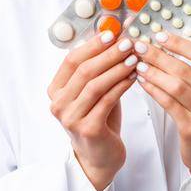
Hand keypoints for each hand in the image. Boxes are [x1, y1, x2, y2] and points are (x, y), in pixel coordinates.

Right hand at [47, 29, 139, 190]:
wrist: (100, 157)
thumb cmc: (98, 119)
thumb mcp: (94, 92)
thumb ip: (99, 69)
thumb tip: (115, 36)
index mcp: (55, 90)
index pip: (71, 60)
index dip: (92, 45)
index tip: (112, 33)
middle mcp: (58, 104)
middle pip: (84, 71)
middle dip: (108, 54)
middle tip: (128, 43)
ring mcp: (71, 118)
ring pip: (95, 85)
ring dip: (117, 68)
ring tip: (134, 57)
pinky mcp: (88, 129)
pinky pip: (107, 100)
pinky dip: (122, 85)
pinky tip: (134, 76)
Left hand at [133, 31, 190, 173]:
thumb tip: (167, 46)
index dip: (179, 43)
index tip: (160, 35)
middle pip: (185, 69)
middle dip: (159, 56)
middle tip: (141, 47)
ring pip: (175, 86)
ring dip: (153, 72)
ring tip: (138, 64)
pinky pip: (168, 103)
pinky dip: (153, 90)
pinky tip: (143, 82)